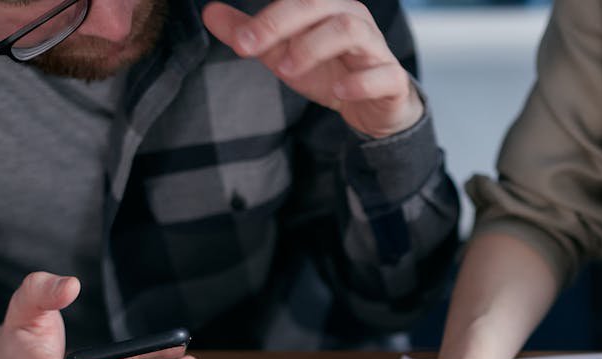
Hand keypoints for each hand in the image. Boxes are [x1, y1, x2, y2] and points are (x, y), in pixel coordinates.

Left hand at [202, 0, 423, 138]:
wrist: (372, 106)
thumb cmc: (330, 71)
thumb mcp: (283, 53)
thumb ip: (250, 34)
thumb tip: (209, 12)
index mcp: (326, 8)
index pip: (295, 1)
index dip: (268, 16)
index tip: (238, 39)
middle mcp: (353, 19)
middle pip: (319, 5)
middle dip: (280, 23)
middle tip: (249, 48)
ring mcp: (375, 48)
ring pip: (351, 30)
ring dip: (313, 46)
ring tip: (285, 69)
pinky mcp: (392, 79)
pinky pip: (383, 74)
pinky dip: (361, 82)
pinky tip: (338, 93)